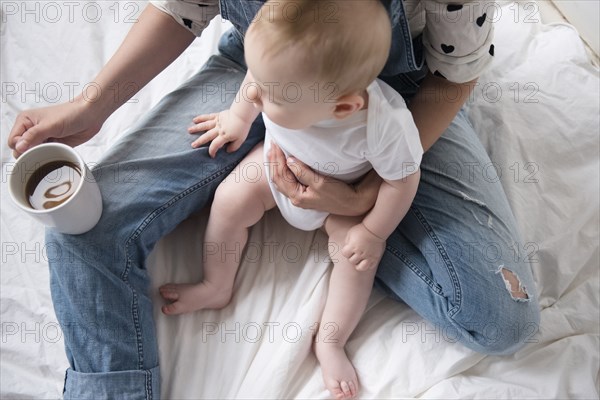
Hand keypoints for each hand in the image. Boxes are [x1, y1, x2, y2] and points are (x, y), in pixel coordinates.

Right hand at [8, 99, 102, 157]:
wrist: (90, 116)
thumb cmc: (72, 114)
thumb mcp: (51, 125)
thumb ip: (33, 136)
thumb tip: (19, 147)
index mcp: (25, 121)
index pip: (13, 141)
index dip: (21, 147)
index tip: (33, 148)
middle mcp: (31, 130)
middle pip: (21, 149)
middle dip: (31, 152)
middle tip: (44, 149)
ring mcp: (42, 138)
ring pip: (33, 153)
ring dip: (40, 154)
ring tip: (52, 148)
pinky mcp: (52, 144)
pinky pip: (45, 155)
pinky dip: (49, 155)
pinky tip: (56, 151)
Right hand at [189, 110, 249, 157]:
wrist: (243, 114)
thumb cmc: (243, 128)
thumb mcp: (241, 140)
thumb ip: (234, 147)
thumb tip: (227, 151)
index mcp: (224, 136)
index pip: (215, 145)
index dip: (212, 151)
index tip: (211, 155)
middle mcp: (218, 129)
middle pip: (207, 136)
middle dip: (199, 141)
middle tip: (193, 145)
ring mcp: (217, 122)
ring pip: (205, 126)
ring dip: (196, 128)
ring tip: (189, 130)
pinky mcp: (217, 116)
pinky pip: (208, 117)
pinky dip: (201, 118)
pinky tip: (194, 119)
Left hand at [267, 142, 381, 215]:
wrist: (352, 202)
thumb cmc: (338, 194)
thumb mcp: (320, 182)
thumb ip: (303, 172)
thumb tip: (289, 160)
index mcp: (297, 196)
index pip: (280, 175)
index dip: (276, 159)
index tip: (276, 144)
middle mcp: (295, 198)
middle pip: (278, 178)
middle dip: (273, 161)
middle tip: (272, 145)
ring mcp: (300, 196)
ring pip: (281, 180)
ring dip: (276, 165)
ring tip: (273, 152)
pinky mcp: (305, 193)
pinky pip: (288, 181)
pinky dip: (283, 170)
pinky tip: (282, 163)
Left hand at [341, 223, 385, 270]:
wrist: (375, 229)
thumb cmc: (362, 230)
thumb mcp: (350, 233)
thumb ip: (347, 242)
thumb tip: (346, 248)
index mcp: (352, 246)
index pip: (345, 254)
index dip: (346, 251)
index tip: (349, 248)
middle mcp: (360, 253)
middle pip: (352, 261)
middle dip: (352, 257)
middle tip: (355, 253)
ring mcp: (368, 256)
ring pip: (360, 267)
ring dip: (358, 264)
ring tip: (359, 260)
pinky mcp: (375, 258)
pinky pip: (370, 266)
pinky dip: (367, 265)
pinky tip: (367, 260)